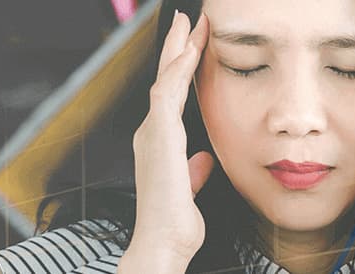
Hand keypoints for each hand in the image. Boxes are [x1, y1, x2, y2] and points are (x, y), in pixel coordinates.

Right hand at [120, 10, 210, 271]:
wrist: (164, 241)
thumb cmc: (175, 221)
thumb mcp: (190, 188)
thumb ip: (194, 170)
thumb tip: (203, 159)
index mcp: (160, 142)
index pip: (173, 95)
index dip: (182, 68)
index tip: (195, 45)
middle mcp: (151, 133)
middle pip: (165, 80)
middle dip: (177, 47)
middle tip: (188, 20)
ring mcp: (152, 133)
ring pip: (165, 79)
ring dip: (178, 49)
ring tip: (189, 24)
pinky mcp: (159, 137)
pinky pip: (167, 94)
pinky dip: (178, 70)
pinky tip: (189, 52)